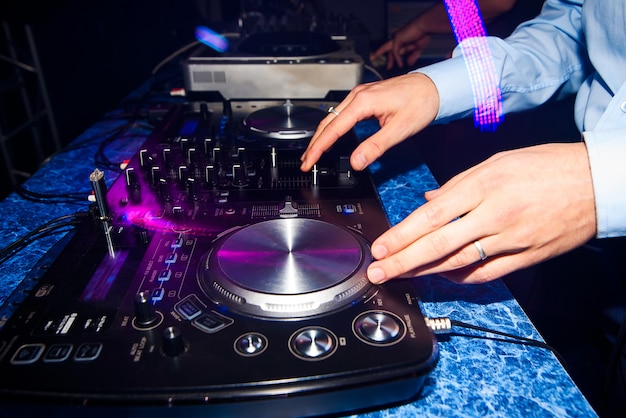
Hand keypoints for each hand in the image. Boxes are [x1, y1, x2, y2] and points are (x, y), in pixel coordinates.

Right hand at [300, 73, 438, 171]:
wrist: (435, 86)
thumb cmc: (421, 102)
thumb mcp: (399, 129)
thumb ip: (376, 146)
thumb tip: (357, 161)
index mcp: (363, 102)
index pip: (332, 129)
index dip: (318, 148)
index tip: (309, 162)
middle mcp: (358, 95)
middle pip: (327, 122)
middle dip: (314, 143)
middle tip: (306, 162)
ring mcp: (360, 94)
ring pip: (332, 117)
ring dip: (322, 135)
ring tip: (314, 152)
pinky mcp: (365, 97)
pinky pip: (341, 113)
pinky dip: (332, 127)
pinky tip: (331, 136)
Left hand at [366, 142, 596, 283]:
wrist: (596, 182)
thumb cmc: (547, 165)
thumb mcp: (497, 161)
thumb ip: (458, 184)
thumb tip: (429, 200)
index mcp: (483, 185)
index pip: (431, 216)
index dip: (402, 235)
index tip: (382, 247)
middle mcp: (494, 214)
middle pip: (439, 244)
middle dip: (403, 260)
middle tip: (379, 271)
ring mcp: (511, 239)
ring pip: (459, 262)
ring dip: (426, 272)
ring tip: (402, 276)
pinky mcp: (526, 256)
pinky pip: (488, 273)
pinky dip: (462, 277)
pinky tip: (443, 278)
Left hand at [371, 23, 431, 69]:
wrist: (424, 26)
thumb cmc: (422, 34)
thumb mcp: (417, 48)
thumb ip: (413, 56)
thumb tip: (409, 63)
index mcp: (401, 40)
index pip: (394, 50)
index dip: (392, 58)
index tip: (391, 65)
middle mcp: (397, 39)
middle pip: (386, 48)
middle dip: (379, 54)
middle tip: (372, 59)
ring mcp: (396, 38)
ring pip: (387, 49)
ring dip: (388, 60)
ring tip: (386, 67)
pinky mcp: (397, 39)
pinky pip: (395, 52)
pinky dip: (397, 59)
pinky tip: (400, 65)